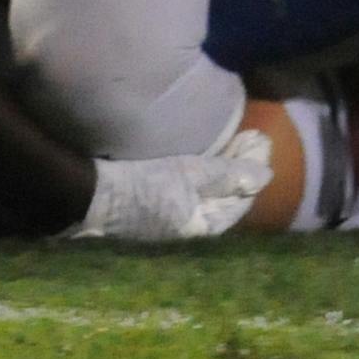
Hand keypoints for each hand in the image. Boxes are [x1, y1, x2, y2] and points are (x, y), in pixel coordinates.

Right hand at [66, 124, 275, 242]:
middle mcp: (190, 223)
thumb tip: (267, 178)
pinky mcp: (155, 201)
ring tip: (233, 139)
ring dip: (224, 165)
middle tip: (252, 135)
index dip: (253, 170)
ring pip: (208, 190)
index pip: (240, 199)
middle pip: (224, 194)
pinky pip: (191, 186)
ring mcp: (171, 214)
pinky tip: (202, 154)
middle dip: (240, 166)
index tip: (262, 140)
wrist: (91, 195)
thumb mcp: (190, 176)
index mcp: (203, 224)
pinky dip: (204, 169)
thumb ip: (228, 176)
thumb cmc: (144, 186)